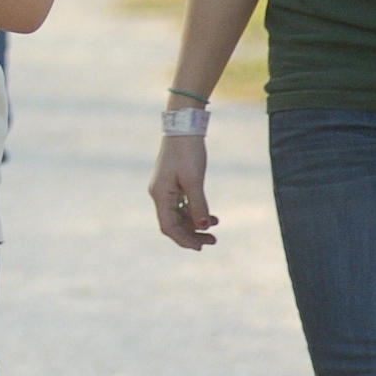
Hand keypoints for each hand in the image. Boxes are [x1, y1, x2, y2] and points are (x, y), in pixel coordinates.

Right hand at [150, 135, 218, 249]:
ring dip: (195, 224)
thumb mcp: (194, 181)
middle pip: (173, 223)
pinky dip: (194, 213)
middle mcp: (159, 194)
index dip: (184, 239)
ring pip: (178, 215)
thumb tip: (204, 226)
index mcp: (160, 194)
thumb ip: (199, 205)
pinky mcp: (172, 183)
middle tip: (213, 241)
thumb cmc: (187, 153)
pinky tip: (210, 215)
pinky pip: (181, 205)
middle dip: (192, 234)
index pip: (168, 226)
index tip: (202, 247)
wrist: (184, 128)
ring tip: (216, 227)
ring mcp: (165, 189)